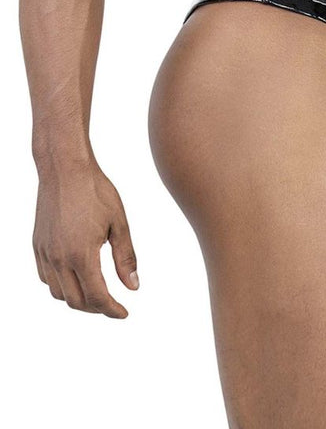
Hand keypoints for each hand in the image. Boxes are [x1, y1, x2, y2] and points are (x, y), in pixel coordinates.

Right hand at [32, 156, 138, 316]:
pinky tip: (76, 277)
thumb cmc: (96, 191)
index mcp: (82, 255)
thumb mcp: (119, 223)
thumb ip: (126, 257)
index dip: (112, 310)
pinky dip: (61, 286)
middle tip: (113, 305)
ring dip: (78, 299)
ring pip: (58, 293)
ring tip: (96, 292)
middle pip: (76, 301)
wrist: (65, 168)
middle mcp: (59, 259)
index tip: (124, 312)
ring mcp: (45, 253)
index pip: (97, 297)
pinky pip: (46, 278)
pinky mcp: (37, 245)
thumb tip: (133, 287)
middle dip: (97, 309)